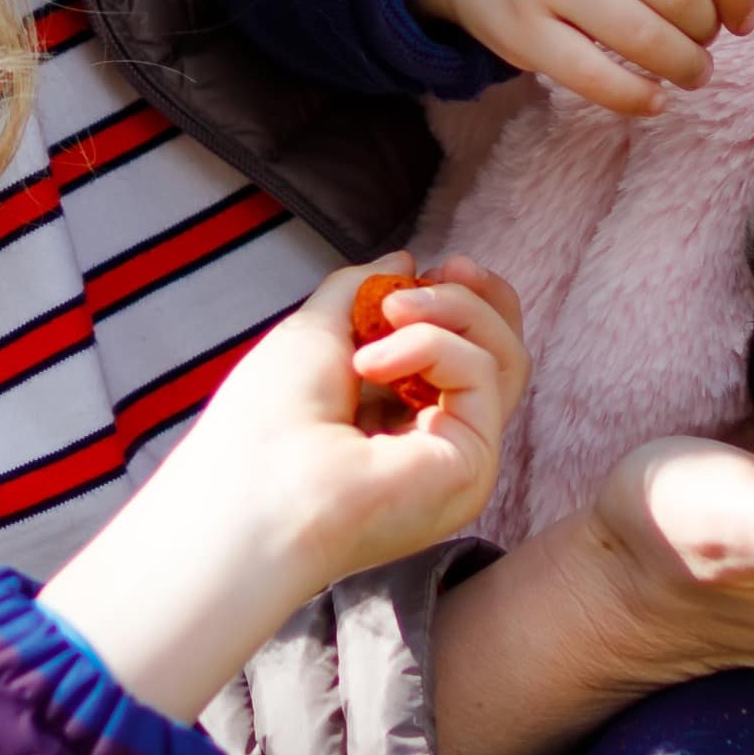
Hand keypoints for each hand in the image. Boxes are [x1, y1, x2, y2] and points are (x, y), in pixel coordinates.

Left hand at [37, 258, 525, 718]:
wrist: (250, 495)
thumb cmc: (263, 423)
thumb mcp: (313, 333)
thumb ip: (359, 293)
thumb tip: (405, 259)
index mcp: (395, 423)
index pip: (457, 355)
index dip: (458, 302)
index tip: (432, 265)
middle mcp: (433, 445)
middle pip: (498, 356)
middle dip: (478, 300)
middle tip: (448, 267)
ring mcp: (458, 459)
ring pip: (502, 359)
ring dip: (450, 311)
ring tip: (388, 313)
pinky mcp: (472, 466)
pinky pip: (482, 375)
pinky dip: (430, 345)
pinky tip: (372, 362)